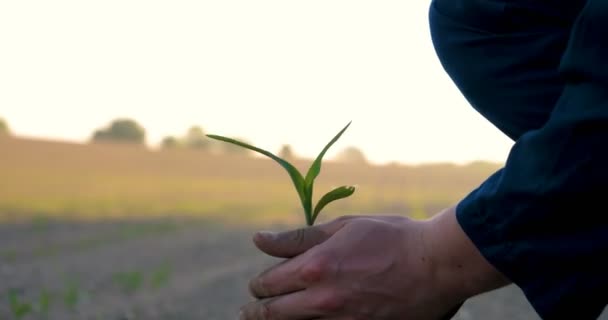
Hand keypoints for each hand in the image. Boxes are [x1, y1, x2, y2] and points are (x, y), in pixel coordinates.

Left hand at [240, 207, 507, 318]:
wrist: (436, 264)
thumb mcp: (343, 228)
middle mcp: (322, 300)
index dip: (260, 285)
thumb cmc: (391, 238)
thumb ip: (298, 238)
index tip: (260, 284)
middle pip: (272, 314)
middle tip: (250, 310)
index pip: (268, 283)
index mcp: (314, 268)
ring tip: (271, 318)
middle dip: (257, 310)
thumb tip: (259, 240)